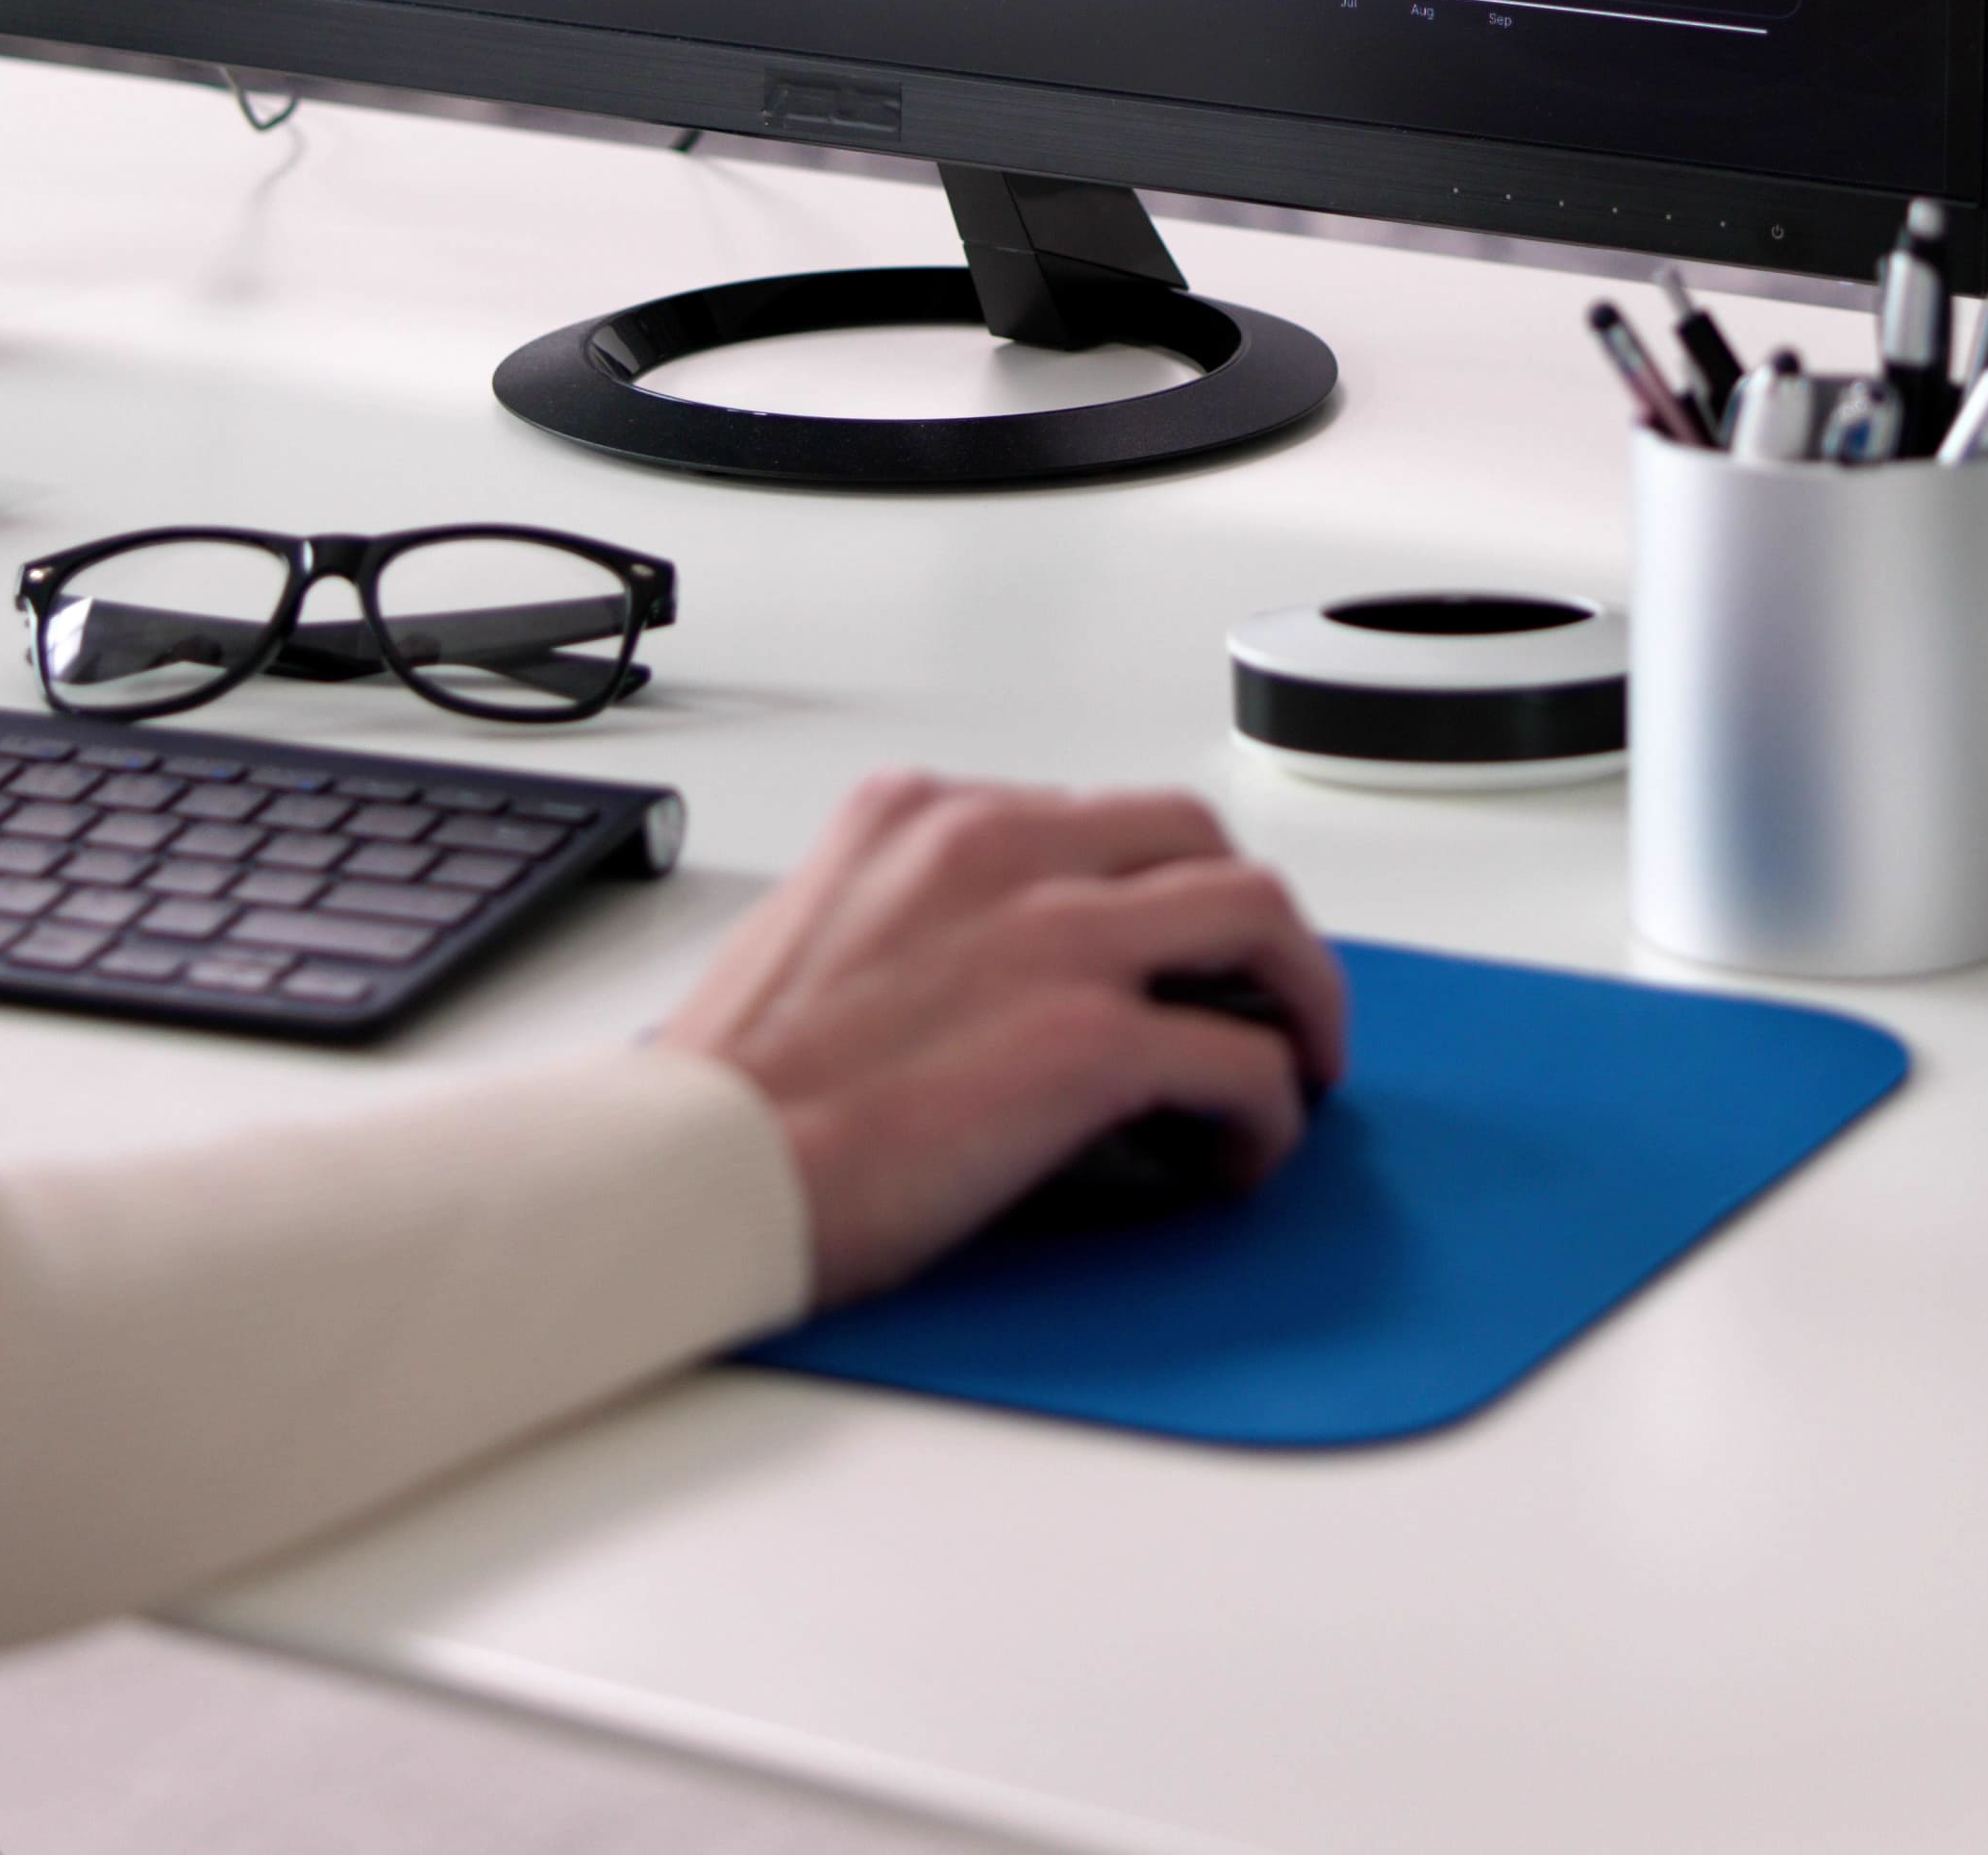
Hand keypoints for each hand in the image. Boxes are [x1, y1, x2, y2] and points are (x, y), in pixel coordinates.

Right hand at [655, 775, 1349, 1304]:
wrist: (688, 1172)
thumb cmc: (730, 1095)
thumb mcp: (814, 930)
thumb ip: (914, 913)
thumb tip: (995, 971)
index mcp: (920, 815)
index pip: (1090, 816)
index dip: (1147, 889)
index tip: (1163, 950)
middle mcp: (996, 846)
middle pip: (1195, 840)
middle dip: (1245, 920)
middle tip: (1260, 992)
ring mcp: (1053, 934)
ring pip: (1255, 918)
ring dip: (1299, 993)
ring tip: (1299, 1061)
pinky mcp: (1090, 1040)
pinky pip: (1242, 1059)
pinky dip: (1268, 1110)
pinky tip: (1243, 1154)